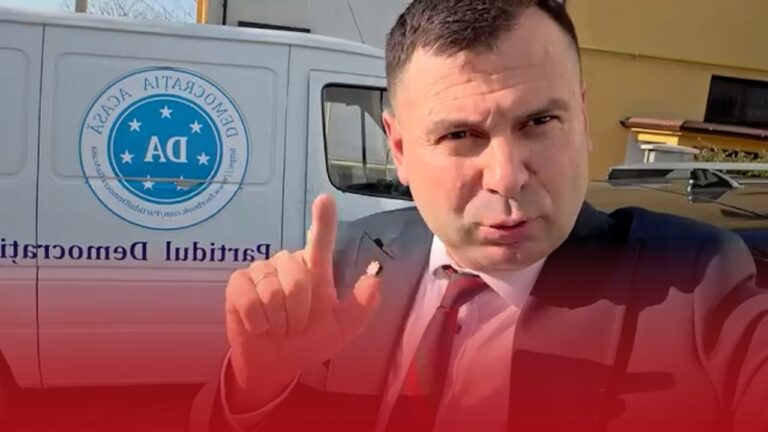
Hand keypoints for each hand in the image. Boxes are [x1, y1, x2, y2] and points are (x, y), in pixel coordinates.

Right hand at [224, 194, 381, 411]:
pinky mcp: (238, 284)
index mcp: (314, 268)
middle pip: (297, 280)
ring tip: (277, 327)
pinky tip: (258, 326)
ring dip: (278, 322)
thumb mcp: (343, 328)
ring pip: (272, 293)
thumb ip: (361, 306)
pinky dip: (257, 322)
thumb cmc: (310, 340)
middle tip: (295, 326)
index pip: (320, 239)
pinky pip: (249, 300)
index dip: (323, 219)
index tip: (325, 199)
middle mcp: (287, 263)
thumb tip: (374, 279)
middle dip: (298, 313)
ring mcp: (261, 271)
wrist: (278, 364)